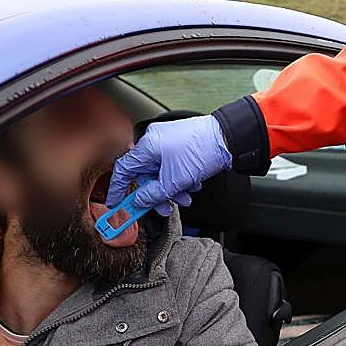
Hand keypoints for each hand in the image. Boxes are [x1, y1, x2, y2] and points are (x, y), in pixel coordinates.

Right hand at [106, 115, 232, 216]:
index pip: (124, 170)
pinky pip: (172, 165)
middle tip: (164, 207)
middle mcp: (154, 140)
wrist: (228, 138)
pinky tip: (192, 184)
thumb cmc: (201, 151)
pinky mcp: (180, 143)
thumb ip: (152, 195)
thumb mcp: (173, 181)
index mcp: (147, 146)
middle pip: (146, 174)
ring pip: (161, 172)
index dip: (119, 189)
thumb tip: (139, 202)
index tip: (117, 203)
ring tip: (185, 196)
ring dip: (172, 188)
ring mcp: (168, 141)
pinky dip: (180, 178)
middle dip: (157, 193)